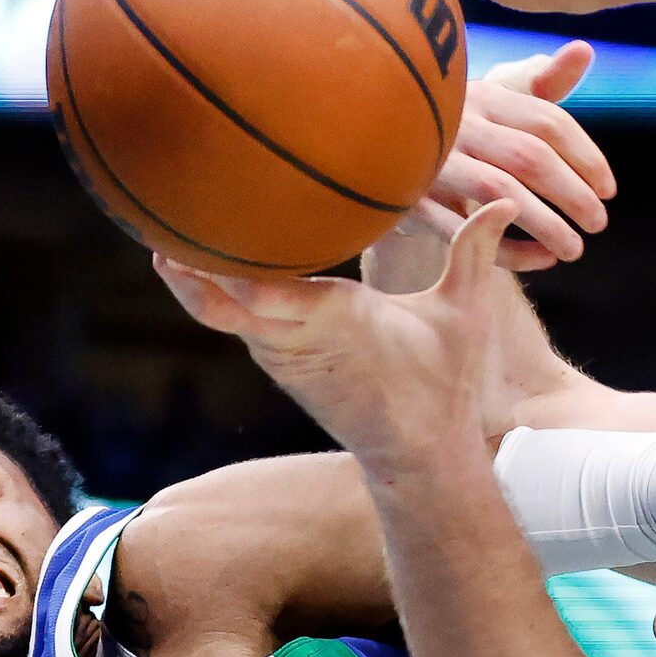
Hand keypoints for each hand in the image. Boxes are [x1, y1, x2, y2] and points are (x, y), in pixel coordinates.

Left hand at [156, 201, 519, 471]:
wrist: (417, 457)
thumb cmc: (442, 385)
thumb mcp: (463, 317)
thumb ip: (473, 253)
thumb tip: (504, 199)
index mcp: (332, 320)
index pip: (260, 286)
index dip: (218, 260)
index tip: (193, 217)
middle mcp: (293, 337)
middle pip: (214, 297)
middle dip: (182, 256)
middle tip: (151, 206)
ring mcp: (279, 353)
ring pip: (214, 308)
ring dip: (187, 269)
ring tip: (159, 219)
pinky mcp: (278, 360)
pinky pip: (231, 318)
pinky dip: (209, 288)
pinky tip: (197, 254)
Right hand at [408, 43, 616, 270]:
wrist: (382, 148)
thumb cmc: (461, 125)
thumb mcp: (498, 99)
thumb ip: (545, 83)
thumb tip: (584, 49)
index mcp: (486, 95)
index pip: (548, 121)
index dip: (586, 157)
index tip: (609, 190)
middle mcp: (459, 124)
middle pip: (529, 156)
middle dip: (573, 193)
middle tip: (599, 223)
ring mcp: (432, 161)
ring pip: (498, 191)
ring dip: (545, 224)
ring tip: (576, 249)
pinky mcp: (412, 200)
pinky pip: (464, 230)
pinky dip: (506, 248)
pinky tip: (541, 259)